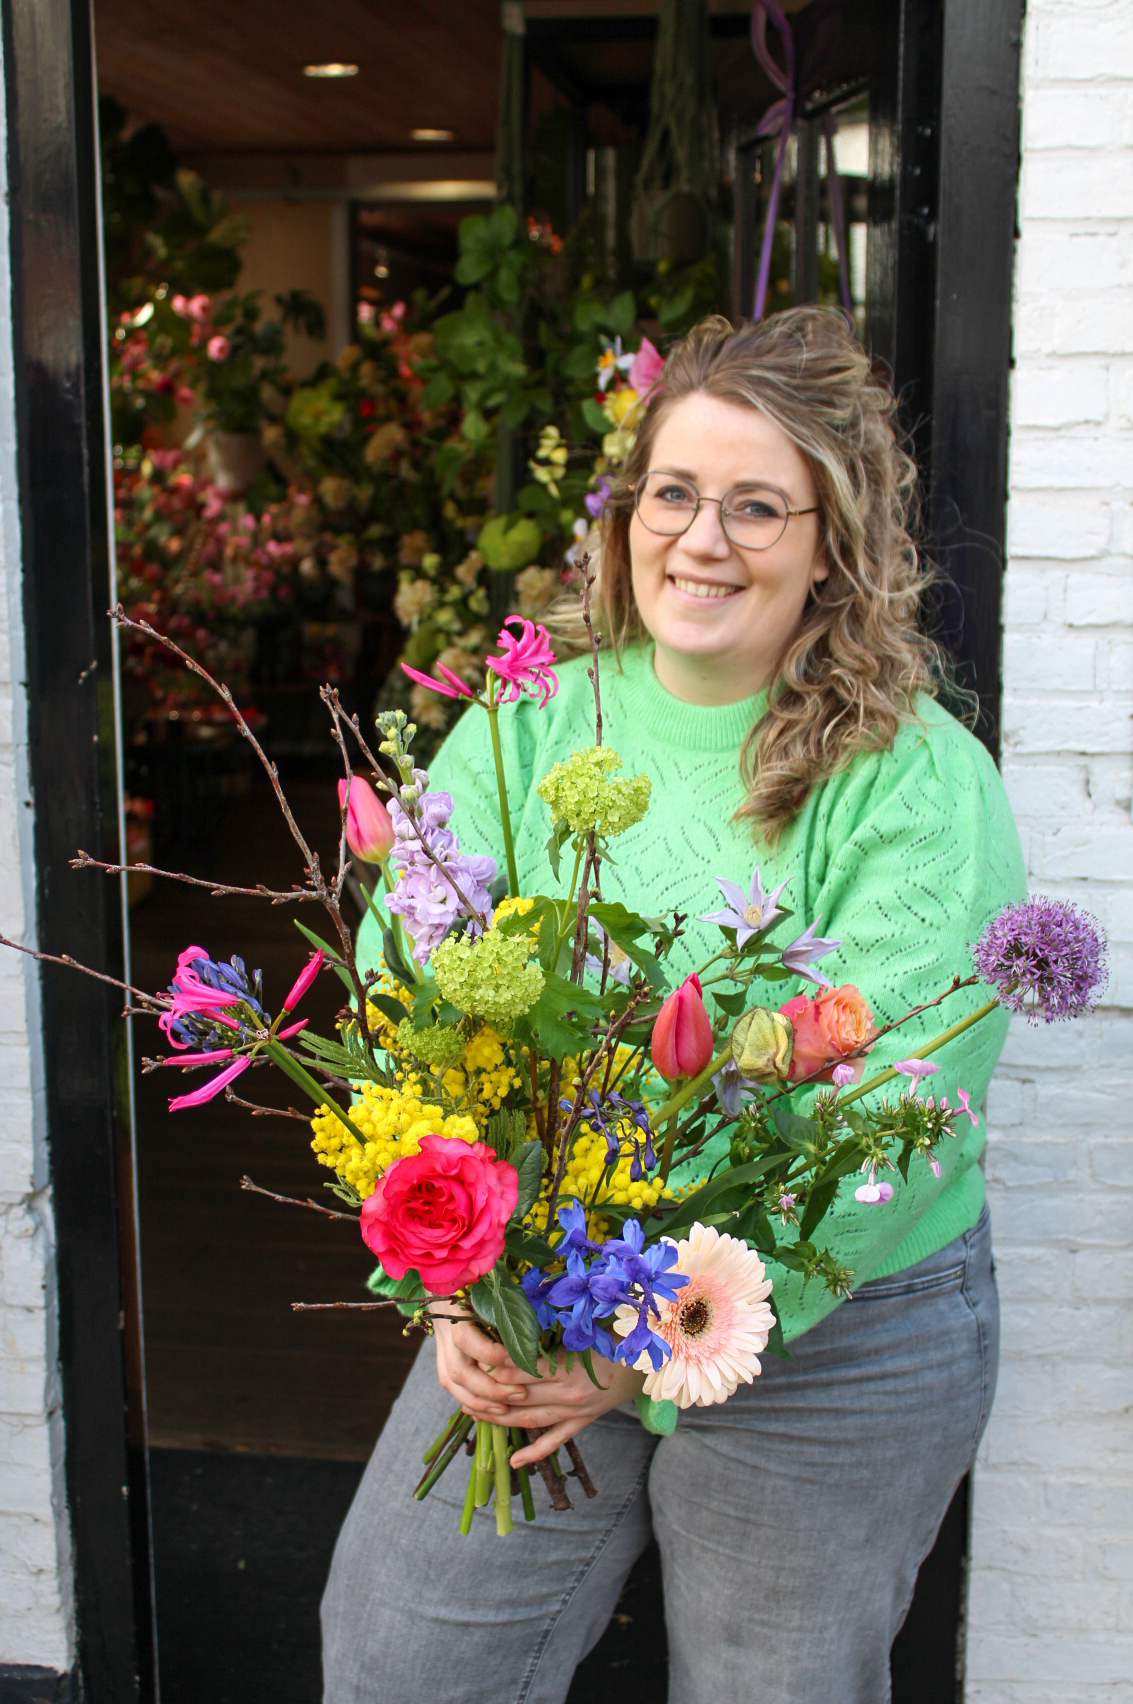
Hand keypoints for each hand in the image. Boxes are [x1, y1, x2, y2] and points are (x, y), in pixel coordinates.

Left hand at [433, 1315, 643, 1466]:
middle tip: (465, 1388)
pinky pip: (555, 1442)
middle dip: (491, 1394)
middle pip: (522, 1397)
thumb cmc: (613, 1339)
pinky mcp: (581, 1423)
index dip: (501, 1368)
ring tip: (473, 1414)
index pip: (527, 1370)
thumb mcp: (586, 1332)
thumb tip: (519, 1324)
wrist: (645, 1363)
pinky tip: (513, 1462)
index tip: (477, 1361)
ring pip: (531, 1420)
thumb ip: (555, 1334)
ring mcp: (575, 1412)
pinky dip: (534, 1454)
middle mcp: (570, 1394)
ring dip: (501, 1420)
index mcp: (571, 1368)